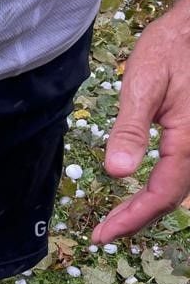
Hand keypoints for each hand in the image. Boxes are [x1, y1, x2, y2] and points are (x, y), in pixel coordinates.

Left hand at [92, 4, 189, 243]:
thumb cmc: (171, 48)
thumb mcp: (143, 84)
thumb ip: (131, 129)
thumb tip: (117, 173)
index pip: (161, 195)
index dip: (131, 219)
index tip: (101, 235)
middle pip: (171, 198)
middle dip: (136, 219)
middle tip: (102, 233)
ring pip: (178, 189)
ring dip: (147, 208)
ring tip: (116, 220)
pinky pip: (181, 174)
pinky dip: (158, 190)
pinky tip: (139, 194)